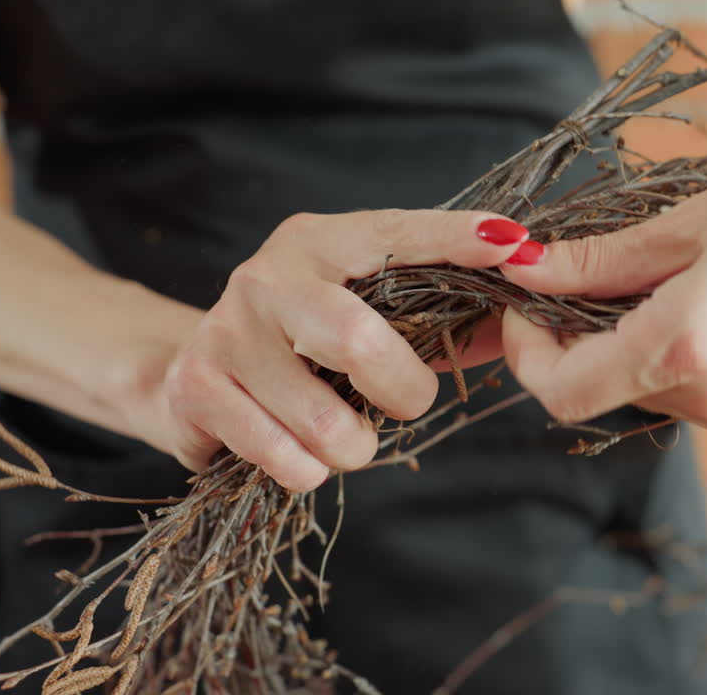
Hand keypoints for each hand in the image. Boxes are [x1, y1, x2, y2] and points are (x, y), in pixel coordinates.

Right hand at [133, 209, 533, 490]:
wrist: (187, 372)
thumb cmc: (305, 343)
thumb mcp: (368, 314)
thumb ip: (440, 315)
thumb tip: (518, 318)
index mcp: (321, 243)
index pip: (397, 235)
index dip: (457, 240)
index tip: (515, 245)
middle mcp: (267, 276)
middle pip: (358, 340)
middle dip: (403, 392)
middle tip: (408, 405)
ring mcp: (225, 331)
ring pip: (325, 421)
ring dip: (353, 447)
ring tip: (342, 435)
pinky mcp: (196, 389)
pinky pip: (283, 457)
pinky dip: (308, 470)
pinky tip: (298, 453)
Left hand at [499, 119, 706, 430]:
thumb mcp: (687, 224)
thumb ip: (599, 262)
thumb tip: (526, 270)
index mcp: (687, 349)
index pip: (566, 392)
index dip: (526, 354)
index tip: (523, 302)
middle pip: (600, 389)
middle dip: (571, 337)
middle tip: (572, 271)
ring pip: (639, 388)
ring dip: (618, 339)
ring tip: (646, 271)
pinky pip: (683, 387)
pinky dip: (659, 349)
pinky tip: (683, 293)